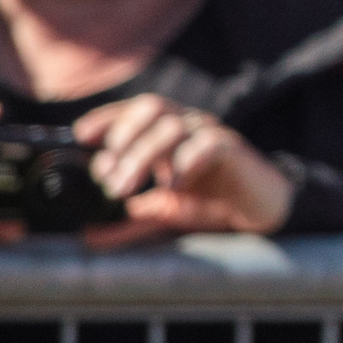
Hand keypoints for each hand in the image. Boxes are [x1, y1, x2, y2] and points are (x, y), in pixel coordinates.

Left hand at [59, 91, 296, 239]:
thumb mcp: (163, 214)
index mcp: (171, 134)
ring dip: (141, 157)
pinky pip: (204, 144)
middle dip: (123, 135)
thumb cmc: (214, 205)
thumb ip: (129, 221)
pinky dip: (182, 163)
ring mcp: (211, 133)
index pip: (136, 110)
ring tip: (125, 190)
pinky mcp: (232, 148)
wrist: (261, 211)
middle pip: (152, 107)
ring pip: (171, 126)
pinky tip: (172, 187)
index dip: (107, 117)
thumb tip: (89, 236)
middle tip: (108, 177)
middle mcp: (190, 125)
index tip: (81, 136)